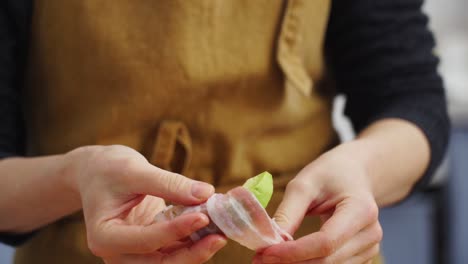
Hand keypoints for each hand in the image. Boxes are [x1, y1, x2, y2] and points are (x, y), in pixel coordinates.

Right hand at [65, 145, 226, 262]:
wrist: (98, 172)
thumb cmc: (109, 169)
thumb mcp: (135, 170)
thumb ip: (169, 183)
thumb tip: (206, 194)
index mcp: (104, 237)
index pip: (145, 241)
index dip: (176, 231)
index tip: (203, 216)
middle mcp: (118, 253)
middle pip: (159, 263)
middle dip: (192, 253)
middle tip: (220, 235)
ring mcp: (134, 253)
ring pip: (171, 261)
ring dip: (197, 249)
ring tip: (221, 231)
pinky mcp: (151, 246)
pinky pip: (175, 250)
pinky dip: (194, 241)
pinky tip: (213, 227)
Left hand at [254, 143, 382, 263]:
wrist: (356, 174)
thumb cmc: (330, 173)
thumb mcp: (306, 183)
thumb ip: (288, 211)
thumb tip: (268, 239)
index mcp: (361, 210)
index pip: (326, 242)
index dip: (294, 252)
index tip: (265, 253)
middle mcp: (370, 234)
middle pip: (327, 260)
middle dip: (290, 262)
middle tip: (259, 259)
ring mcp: (369, 248)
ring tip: (269, 258)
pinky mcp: (361, 257)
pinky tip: (288, 259)